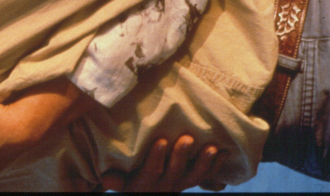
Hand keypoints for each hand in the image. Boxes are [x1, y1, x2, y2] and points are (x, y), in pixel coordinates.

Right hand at [98, 135, 227, 191]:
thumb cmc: (131, 183)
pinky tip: (225, 153)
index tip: (160, 141)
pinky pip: (206, 176)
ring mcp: (180, 183)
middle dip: (181, 155)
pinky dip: (217, 165)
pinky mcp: (190, 180)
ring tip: (212, 148)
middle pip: (175, 171)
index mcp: (146, 182)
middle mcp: (166, 183)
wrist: (150, 195)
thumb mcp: (121, 183)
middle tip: (187, 138)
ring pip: (194, 175)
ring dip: (204, 161)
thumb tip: (105, 178)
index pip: (151, 169)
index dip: (156, 156)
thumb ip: (114, 180)